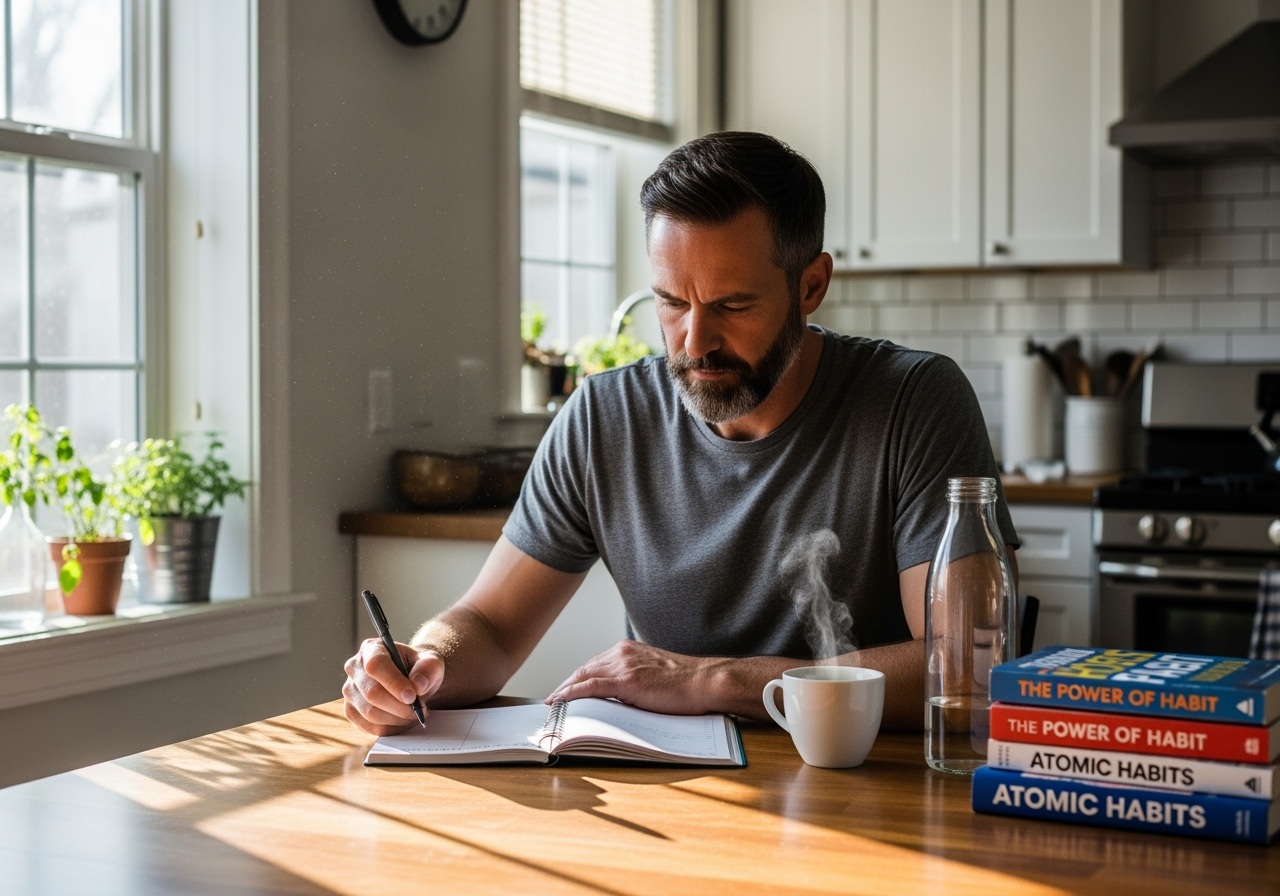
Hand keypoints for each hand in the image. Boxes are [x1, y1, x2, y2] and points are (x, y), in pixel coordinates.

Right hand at [342, 638, 444, 735]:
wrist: (412, 681)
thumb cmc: (419, 669)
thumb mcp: (431, 662)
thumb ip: (428, 669)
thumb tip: (418, 685)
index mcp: (372, 649)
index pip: (376, 665)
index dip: (393, 682)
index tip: (412, 696)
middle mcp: (355, 667)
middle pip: (371, 693)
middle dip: (399, 706)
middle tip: (419, 709)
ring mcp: (350, 690)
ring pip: (370, 713)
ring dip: (397, 719)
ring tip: (414, 714)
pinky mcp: (351, 710)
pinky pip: (369, 727)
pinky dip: (391, 728)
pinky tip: (403, 721)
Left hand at [547, 639, 716, 714]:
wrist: (704, 681)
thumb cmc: (687, 683)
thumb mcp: (654, 675)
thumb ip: (634, 679)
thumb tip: (618, 697)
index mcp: (629, 650)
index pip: (594, 664)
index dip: (577, 678)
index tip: (566, 690)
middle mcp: (622, 653)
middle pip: (583, 668)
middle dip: (565, 685)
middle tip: (552, 701)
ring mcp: (623, 665)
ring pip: (582, 676)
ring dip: (563, 692)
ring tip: (552, 706)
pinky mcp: (626, 681)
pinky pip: (590, 687)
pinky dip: (571, 694)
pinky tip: (560, 702)